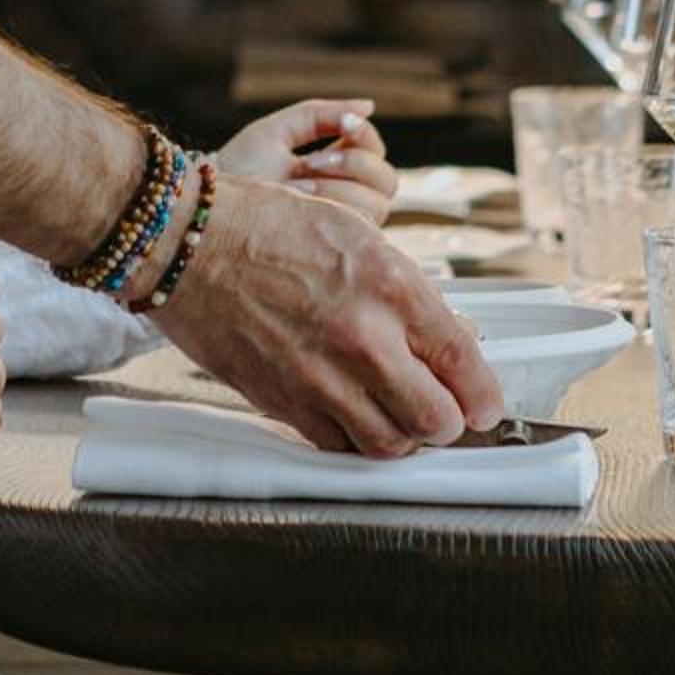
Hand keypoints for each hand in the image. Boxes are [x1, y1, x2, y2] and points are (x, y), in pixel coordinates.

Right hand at [155, 177, 501, 457]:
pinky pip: (336, 445)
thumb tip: (447, 342)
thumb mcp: (360, 238)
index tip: (485, 404)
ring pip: (390, 445)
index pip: (465, 365)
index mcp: (392, 286)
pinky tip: (352, 414)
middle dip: (448, 423)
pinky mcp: (282, 400)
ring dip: (403, 437)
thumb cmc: (270, 229)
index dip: (485, 397)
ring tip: (398, 416)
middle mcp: (362, 337)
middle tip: (443, 411)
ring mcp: (320, 375)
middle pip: (437, 421)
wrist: (189, 242)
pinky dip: (352, 439)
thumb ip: (408, 295)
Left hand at [216, 99, 395, 227]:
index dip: (366, 135)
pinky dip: (333, 206)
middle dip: (356, 164)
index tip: (344, 123)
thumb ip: (321, 115)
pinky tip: (302, 199)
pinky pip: (359, 228)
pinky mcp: (334, 250)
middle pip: (387, 180)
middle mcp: (347, 199)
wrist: (210, 204)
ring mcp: (342, 228)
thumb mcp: (277, 132)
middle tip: (314, 159)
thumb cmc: (239, 168)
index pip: (375, 151)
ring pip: (377, 205)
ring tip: (300, 183)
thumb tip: (370, 105)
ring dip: (341, 187)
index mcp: (336, 167)